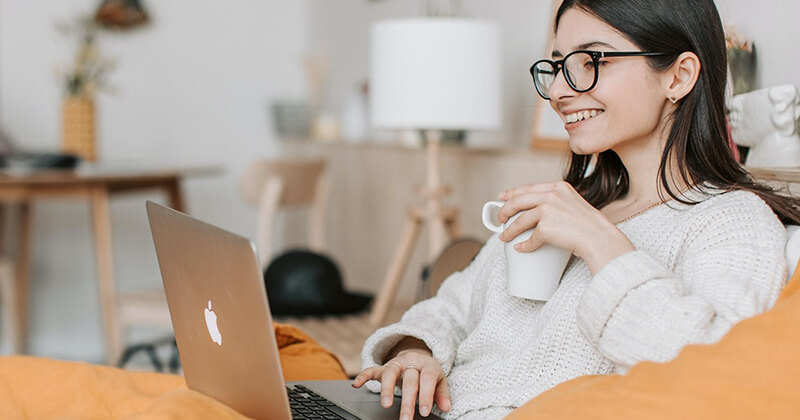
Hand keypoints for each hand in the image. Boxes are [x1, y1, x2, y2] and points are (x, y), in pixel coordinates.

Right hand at [351, 349, 450, 418]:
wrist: (417, 355)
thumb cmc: (428, 373)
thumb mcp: (439, 380)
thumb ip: (442, 393)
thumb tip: (447, 407)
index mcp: (428, 365)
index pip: (427, 379)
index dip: (426, 395)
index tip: (424, 412)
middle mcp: (411, 362)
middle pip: (409, 380)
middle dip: (407, 401)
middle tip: (406, 419)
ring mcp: (396, 363)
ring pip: (390, 373)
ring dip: (387, 389)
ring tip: (386, 405)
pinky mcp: (384, 366)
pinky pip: (372, 369)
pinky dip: (363, 376)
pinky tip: (356, 385)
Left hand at [496, 181, 634, 272]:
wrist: (600, 238)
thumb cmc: (591, 226)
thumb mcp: (574, 204)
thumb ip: (558, 203)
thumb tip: (538, 212)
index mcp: (559, 187)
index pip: (529, 188)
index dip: (513, 192)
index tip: (502, 197)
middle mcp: (552, 195)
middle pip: (518, 200)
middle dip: (505, 210)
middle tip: (500, 218)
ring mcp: (548, 210)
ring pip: (520, 220)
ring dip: (509, 230)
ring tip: (504, 236)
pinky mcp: (546, 227)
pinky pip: (530, 238)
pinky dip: (524, 245)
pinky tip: (521, 248)